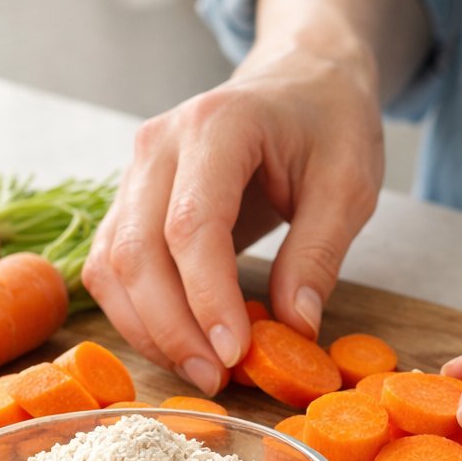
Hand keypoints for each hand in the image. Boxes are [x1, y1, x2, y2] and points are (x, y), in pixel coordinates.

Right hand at [83, 29, 383, 391]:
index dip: (207, 297)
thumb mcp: (350, 183)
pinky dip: (138, 315)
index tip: (235, 353)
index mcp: (218, 124)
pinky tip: (181, 344)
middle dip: (171, 328)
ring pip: (112, 266)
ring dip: (148, 330)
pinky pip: (112, 268)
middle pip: (137, 251)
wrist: (300, 80)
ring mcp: (135, 172)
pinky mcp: (129, 202)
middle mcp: (159, 144)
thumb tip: (294, 327)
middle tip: (217, 380)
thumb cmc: (329, 124)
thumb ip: (319, 252)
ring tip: (203, 371)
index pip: (192, 224)